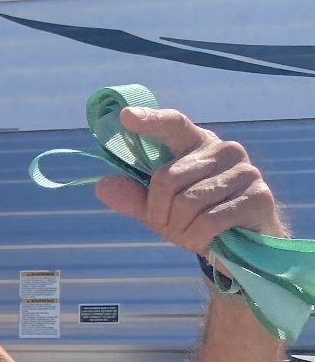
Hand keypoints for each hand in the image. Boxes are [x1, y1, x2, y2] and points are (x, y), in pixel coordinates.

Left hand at [96, 107, 286, 251]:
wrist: (241, 244)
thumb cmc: (196, 218)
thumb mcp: (159, 209)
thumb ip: (134, 197)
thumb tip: (102, 186)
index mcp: (196, 144)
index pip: (173, 125)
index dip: (151, 121)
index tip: (127, 117)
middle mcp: (224, 150)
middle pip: (167, 178)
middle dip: (158, 211)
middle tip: (168, 226)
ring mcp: (245, 171)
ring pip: (187, 202)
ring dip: (178, 228)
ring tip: (188, 233)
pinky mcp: (258, 197)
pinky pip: (209, 220)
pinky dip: (197, 236)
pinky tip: (205, 240)